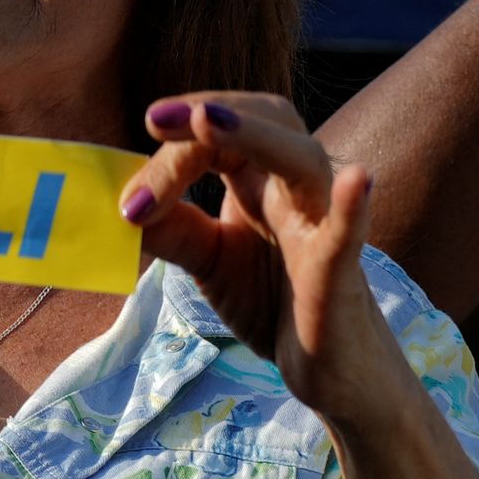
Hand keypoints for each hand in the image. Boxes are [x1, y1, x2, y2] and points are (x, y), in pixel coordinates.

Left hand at [120, 94, 410, 426]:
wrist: (328, 365)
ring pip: (303, 162)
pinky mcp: (339, 274)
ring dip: (257, 136)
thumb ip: (169, 229)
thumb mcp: (208, 258)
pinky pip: (348, 235)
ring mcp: (319, 226)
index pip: (217, 138)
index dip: (171, 150)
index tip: (129, 199)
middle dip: (214, 113)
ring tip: (208, 120)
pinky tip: (358, 178)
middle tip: (154, 119)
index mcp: (261, 179)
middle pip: (269, 120)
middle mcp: (294, 189)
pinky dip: (350, 207)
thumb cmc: (273, 299)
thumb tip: (120, 207)